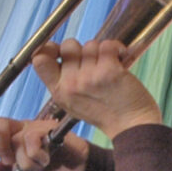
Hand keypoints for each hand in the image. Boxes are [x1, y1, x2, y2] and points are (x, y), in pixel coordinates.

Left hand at [0, 115, 90, 170]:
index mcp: (15, 141)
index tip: (4, 161)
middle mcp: (24, 131)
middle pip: (1, 133)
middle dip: (5, 152)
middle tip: (13, 163)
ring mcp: (36, 127)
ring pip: (18, 141)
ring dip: (28, 162)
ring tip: (42, 166)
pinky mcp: (49, 128)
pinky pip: (32, 138)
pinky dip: (37, 155)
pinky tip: (47, 160)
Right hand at [31, 38, 161, 138]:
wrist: (131, 125)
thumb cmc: (104, 113)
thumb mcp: (71, 103)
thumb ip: (60, 81)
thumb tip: (47, 54)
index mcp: (59, 92)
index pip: (40, 60)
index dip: (49, 48)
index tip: (60, 50)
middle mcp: (71, 84)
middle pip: (68, 46)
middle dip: (81, 49)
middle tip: (92, 63)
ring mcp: (89, 77)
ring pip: (89, 44)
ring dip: (100, 52)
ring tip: (107, 66)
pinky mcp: (109, 71)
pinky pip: (107, 45)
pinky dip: (116, 47)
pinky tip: (119, 57)